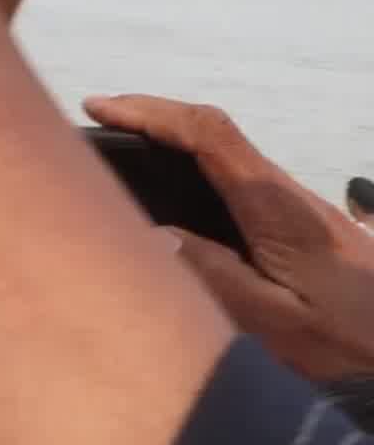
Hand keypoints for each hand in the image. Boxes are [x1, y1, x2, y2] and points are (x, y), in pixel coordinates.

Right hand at [87, 94, 373, 380]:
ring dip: (174, 139)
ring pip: (228, 152)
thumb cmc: (346, 337)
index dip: (151, 112)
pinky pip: (238, 175)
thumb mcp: (274, 319)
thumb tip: (153, 232)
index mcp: (275, 206)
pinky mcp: (300, 221)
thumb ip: (213, 274)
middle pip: (215, 132)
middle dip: (153, 117)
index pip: (209, 134)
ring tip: (123, 150)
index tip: (99, 107)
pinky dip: (194, 164)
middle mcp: (285, 192)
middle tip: (99, 124)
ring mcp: (296, 203)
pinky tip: (174, 189)